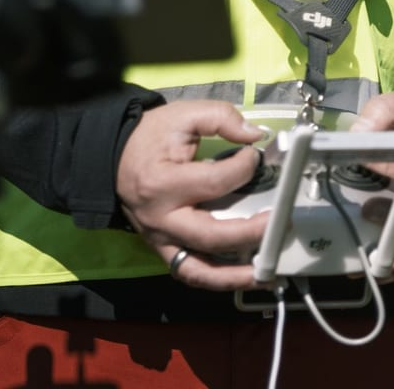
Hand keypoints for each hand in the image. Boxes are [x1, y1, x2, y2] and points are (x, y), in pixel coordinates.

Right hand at [116, 100, 268, 290]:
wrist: (113, 155)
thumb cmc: (149, 136)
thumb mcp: (183, 114)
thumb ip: (221, 118)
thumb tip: (256, 137)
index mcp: (163, 183)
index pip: (215, 183)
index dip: (244, 168)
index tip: (256, 156)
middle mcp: (160, 218)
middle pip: (211, 235)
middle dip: (251, 233)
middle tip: (280, 223)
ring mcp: (159, 239)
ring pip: (199, 270)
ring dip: (236, 275)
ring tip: (268, 272)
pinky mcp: (162, 249)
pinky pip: (190, 273)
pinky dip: (218, 279)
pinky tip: (244, 276)